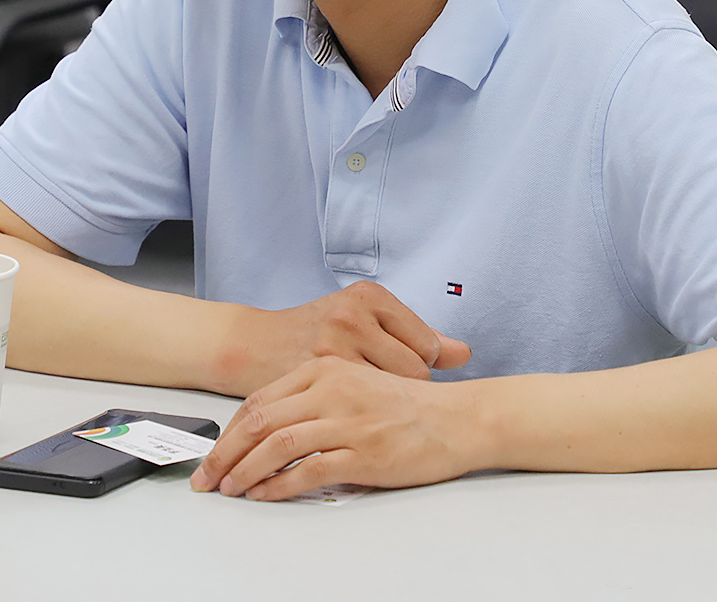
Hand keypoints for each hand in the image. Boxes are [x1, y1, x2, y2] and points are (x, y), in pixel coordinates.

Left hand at [191, 356, 478, 500]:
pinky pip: (309, 471)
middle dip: (225, 454)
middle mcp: (332, 389)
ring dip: (246, 472)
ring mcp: (347, 421)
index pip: (260, 400)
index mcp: (325, 369)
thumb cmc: (406, 406)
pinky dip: (279, 486)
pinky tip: (265, 496)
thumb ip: (312, 399)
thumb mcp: (353, 385)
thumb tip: (268, 432)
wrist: (457, 418)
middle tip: (207, 478)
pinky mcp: (364, 452)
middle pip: (260, 421)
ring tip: (231, 490)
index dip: (229, 431)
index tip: (213, 455)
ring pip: (277, 445)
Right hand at [215, 281, 470, 396]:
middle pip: (414, 372)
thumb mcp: (363, 318)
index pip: (427, 346)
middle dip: (406, 391)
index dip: (420, 370)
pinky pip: (358, 408)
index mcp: (369, 297)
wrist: (252, 345)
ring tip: (370, 407)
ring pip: (389, 394)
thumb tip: (464, 353)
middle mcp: (352, 315)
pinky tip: (353, 419)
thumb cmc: (313, 332)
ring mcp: (332, 344)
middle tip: (385, 397)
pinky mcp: (312, 374)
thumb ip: (415, 335)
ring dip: (385, 408)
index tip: (402, 379)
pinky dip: (361, 419)